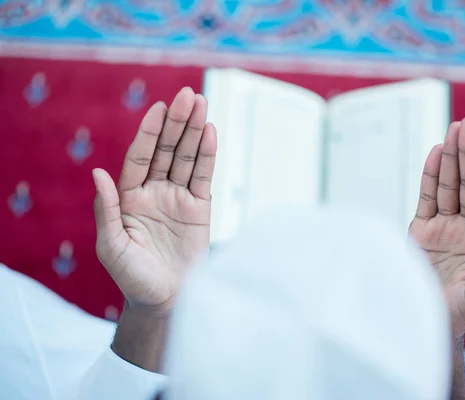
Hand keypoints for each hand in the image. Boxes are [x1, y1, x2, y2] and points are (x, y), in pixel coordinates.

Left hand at [93, 87, 216, 314]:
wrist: (165, 299)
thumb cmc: (133, 277)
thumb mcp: (112, 246)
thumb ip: (106, 209)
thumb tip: (98, 172)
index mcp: (130, 197)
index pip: (140, 157)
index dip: (149, 133)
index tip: (159, 108)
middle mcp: (154, 191)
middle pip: (167, 150)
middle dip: (176, 123)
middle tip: (188, 95)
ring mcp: (178, 198)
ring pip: (187, 158)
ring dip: (194, 131)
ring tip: (202, 104)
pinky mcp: (200, 208)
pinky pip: (204, 177)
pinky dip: (208, 155)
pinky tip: (211, 133)